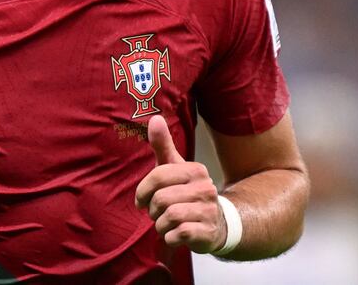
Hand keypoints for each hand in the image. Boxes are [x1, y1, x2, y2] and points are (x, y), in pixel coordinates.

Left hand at [135, 115, 226, 252]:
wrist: (215, 224)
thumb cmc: (187, 194)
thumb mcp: (175, 169)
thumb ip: (163, 145)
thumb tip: (155, 118)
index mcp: (195, 170)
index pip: (158, 176)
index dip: (143, 191)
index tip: (141, 200)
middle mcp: (206, 188)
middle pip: (161, 199)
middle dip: (153, 211)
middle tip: (158, 213)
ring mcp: (209, 210)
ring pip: (168, 218)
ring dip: (160, 226)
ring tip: (166, 224)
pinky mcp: (207, 232)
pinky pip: (177, 235)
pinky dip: (169, 238)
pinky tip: (175, 235)